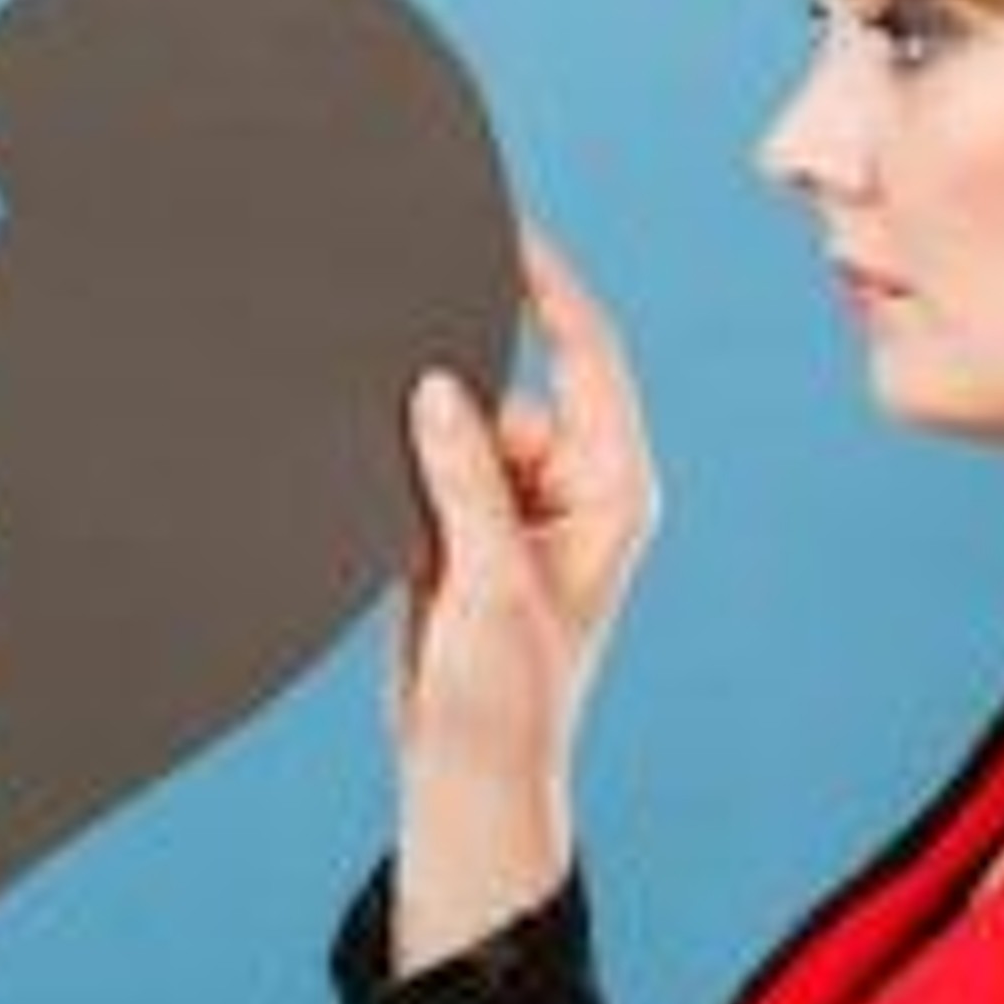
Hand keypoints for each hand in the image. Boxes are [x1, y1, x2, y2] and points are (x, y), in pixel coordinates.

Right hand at [382, 225, 657, 969]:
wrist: (466, 773)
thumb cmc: (509, 700)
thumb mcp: (490, 586)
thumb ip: (465, 481)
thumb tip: (437, 387)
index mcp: (612, 489)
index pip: (589, 355)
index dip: (550, 286)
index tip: (507, 229)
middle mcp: (570, 487)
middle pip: (509, 386)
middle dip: (459, 384)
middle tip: (410, 392)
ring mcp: (514, 507)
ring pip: (458, 425)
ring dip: (421, 443)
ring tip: (415, 517)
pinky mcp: (463, 530)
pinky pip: (428, 465)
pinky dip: (399, 473)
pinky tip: (390, 515)